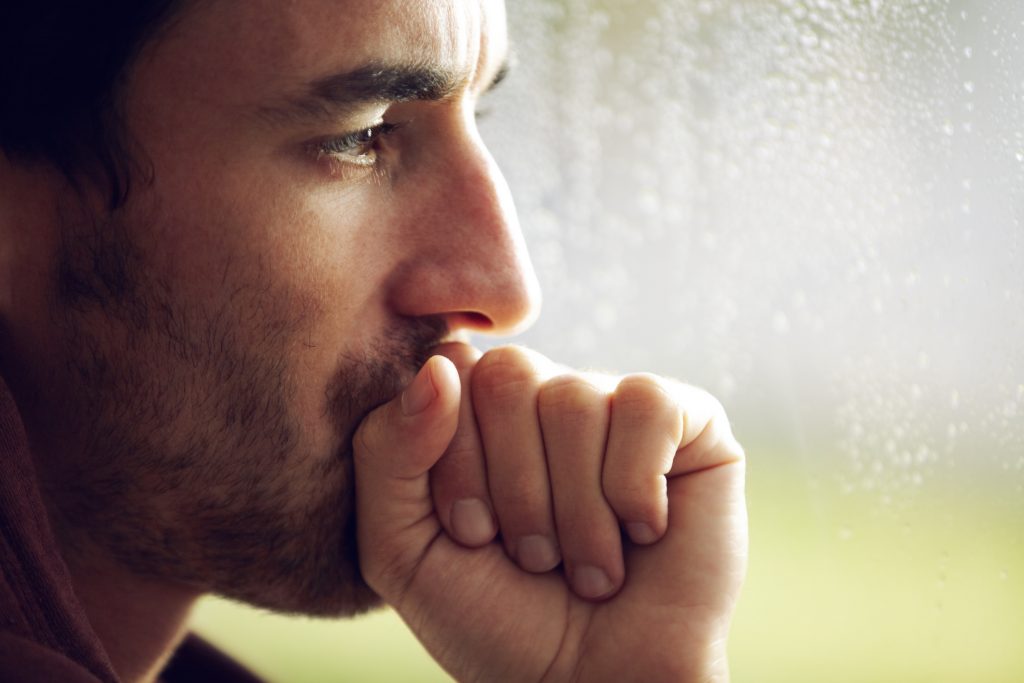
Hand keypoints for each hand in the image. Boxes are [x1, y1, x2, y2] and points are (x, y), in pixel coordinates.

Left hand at [354, 343, 746, 681]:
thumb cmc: (497, 620)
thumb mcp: (403, 548)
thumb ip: (387, 451)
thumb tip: (440, 363)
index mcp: (480, 413)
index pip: (449, 371)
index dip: (454, 460)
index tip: (473, 535)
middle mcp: (546, 396)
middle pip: (508, 375)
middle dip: (513, 487)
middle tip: (533, 555)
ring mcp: (616, 403)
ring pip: (573, 398)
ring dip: (575, 510)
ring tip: (588, 565)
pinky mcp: (687, 421)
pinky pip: (648, 406)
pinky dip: (635, 489)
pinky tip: (643, 531)